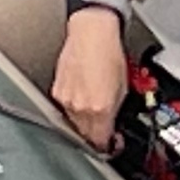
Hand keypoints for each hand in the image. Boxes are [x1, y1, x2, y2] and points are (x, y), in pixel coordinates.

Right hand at [50, 8, 130, 149]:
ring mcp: (66, 100)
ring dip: (84, 121)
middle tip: (104, 127)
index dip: (107, 147)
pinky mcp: (56, 90)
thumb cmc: (109, 51)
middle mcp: (80, 107)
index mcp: (100, 108)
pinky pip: (65, 108)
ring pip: (74, 123)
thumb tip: (112, 125)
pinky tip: (82, 93)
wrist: (92, 32)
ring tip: (93, 104)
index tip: (111, 145)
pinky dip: (74, 106)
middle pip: (85, 136)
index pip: (100, 142)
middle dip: (95, 134)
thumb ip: (115, 111)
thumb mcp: (123, 87)